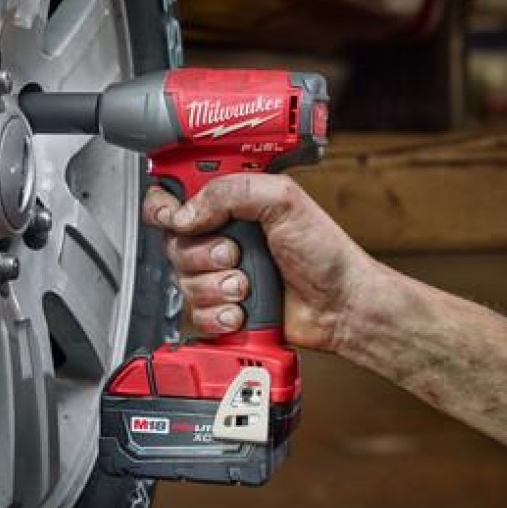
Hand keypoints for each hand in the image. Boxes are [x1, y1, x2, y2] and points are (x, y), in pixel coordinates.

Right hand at [143, 174, 374, 351]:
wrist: (340, 305)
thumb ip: (232, 192)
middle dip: (202, 255)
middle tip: (234, 255)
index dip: (165, 207)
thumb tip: (187, 212)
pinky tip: (242, 311)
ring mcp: (219, 274)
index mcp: (231, 203)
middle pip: (174, 244)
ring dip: (216, 287)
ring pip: (182, 282)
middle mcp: (220, 236)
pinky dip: (219, 315)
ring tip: (247, 286)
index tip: (176, 218)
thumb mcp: (284, 200)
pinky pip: (195, 314)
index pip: (176, 196)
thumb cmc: (326, 252)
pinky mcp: (222, 307)